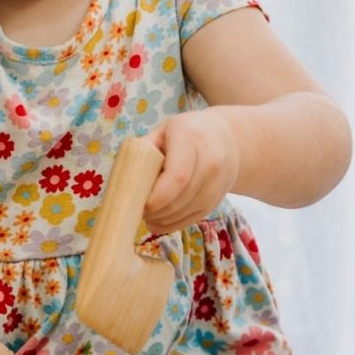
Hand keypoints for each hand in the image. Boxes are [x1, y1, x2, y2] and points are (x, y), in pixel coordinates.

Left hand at [142, 109, 239, 231]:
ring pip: (186, 212)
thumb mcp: (166, 129)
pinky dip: (172, 224)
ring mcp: (217, 185)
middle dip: (155, 210)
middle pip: (180, 198)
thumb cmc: (188, 132)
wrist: (228, 140)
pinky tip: (158, 221)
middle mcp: (211, 163)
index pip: (178, 176)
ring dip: (162, 219)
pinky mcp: (216, 201)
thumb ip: (146, 147)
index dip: (158, 196)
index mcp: (192, 140)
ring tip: (145, 214)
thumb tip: (126, 172)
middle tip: (135, 210)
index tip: (140, 202)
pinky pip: (192, 219)